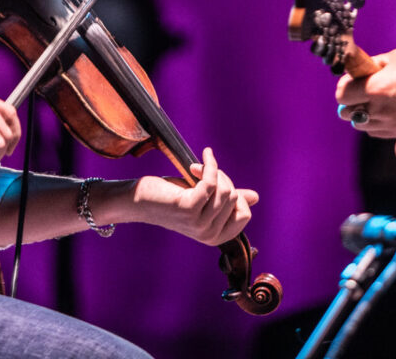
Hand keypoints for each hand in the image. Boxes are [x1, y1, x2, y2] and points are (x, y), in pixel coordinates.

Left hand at [132, 147, 258, 245]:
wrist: (140, 200)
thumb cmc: (172, 199)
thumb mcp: (204, 199)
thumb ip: (228, 201)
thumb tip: (255, 197)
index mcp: (216, 237)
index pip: (244, 214)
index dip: (235, 194)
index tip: (217, 182)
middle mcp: (209, 235)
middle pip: (235, 197)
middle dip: (222, 178)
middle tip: (201, 172)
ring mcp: (199, 224)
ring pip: (225, 190)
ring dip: (212, 171)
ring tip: (194, 168)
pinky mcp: (189, 209)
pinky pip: (211, 182)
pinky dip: (209, 165)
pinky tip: (202, 157)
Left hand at [335, 48, 395, 137]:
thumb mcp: (395, 57)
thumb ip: (371, 66)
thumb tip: (356, 71)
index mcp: (375, 88)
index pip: (341, 95)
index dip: (345, 86)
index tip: (353, 80)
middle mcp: (379, 110)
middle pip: (346, 113)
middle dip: (351, 101)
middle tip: (363, 91)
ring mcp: (390, 124)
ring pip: (360, 124)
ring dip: (363, 114)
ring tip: (377, 101)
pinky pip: (376, 132)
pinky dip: (376, 123)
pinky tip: (387, 111)